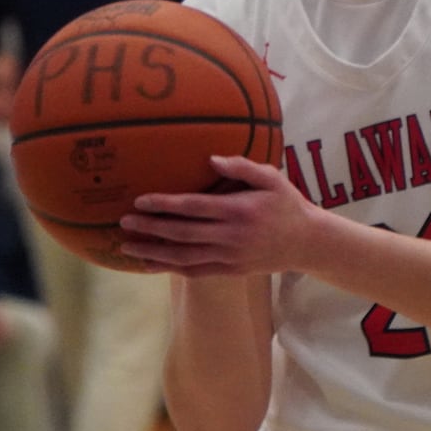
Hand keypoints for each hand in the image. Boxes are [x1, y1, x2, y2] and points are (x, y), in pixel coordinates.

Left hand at [118, 154, 318, 276]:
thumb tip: (212, 158)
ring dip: (153, 253)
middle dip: (151, 228)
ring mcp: (229, 257)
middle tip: (123, 222)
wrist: (307, 244)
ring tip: (127, 246)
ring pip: (184, 257)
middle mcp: (231, 236)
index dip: (165, 205)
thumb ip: (242, 167)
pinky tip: (149, 264)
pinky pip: (195, 272)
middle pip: (182, 234)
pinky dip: (170, 269)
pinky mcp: (229, 270)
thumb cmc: (287, 204)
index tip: (141, 200)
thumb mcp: (272, 178)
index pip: (194, 208)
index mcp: (238, 210)